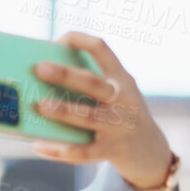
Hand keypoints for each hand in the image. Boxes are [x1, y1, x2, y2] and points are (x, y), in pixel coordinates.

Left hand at [28, 31, 173, 190]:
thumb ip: (89, 84)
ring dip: (62, 110)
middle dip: (65, 74)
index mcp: (121, 79)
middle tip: (39, 68)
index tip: (59, 38)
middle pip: (93, 83)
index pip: (103, 51)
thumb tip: (42, 79)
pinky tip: (38, 145)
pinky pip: (82, 151)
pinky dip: (59, 150)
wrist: (151, 151)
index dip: (82, 41)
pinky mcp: (112, 150)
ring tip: (39, 105)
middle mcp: (123, 99)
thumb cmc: (120, 115)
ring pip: (88, 117)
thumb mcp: (116, 93)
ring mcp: (119, 126)